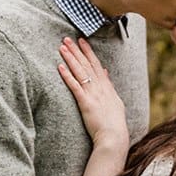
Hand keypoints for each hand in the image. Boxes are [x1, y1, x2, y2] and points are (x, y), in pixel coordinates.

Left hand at [57, 37, 129, 152]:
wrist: (114, 136)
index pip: (96, 64)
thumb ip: (109, 85)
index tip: (82, 41)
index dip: (88, 52)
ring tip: (62, 47)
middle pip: (86, 64)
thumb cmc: (114, 123)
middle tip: (67, 38)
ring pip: (80, 72)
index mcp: (106, 87)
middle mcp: (100, 87)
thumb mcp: (115, 101)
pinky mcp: (85, 103)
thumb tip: (105, 72)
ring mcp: (93, 94)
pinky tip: (60, 67)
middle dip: (76, 50)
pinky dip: (67, 76)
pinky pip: (75, 86)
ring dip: (70, 58)